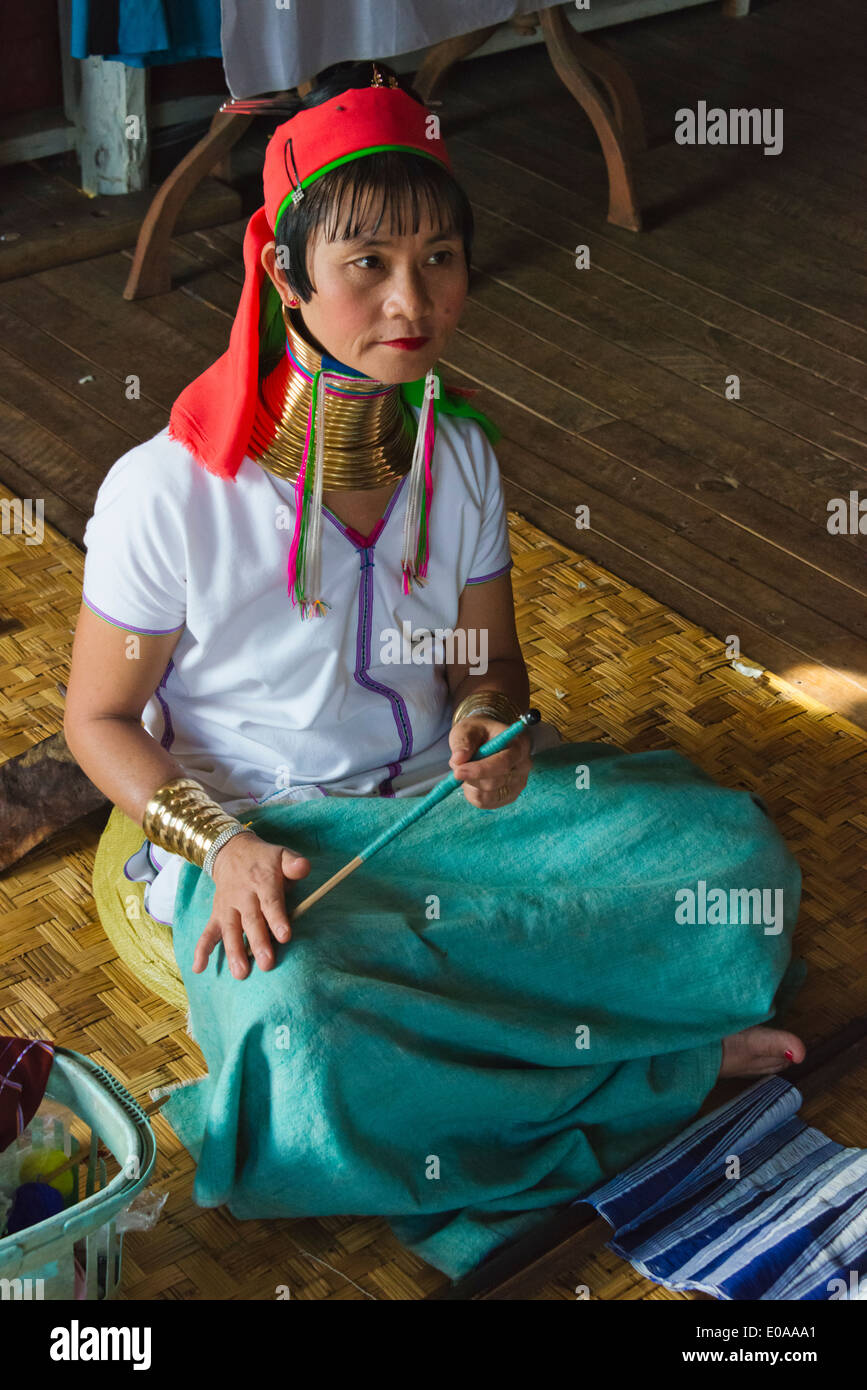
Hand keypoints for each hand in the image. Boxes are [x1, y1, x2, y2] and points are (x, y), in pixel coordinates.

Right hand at [192, 831, 310, 978]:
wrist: (231, 852)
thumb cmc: (264, 860)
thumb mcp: (281, 854)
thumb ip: (294, 864)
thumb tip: (304, 868)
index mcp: (262, 881)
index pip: (270, 901)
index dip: (277, 919)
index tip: (285, 937)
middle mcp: (243, 896)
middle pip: (251, 921)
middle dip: (258, 943)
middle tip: (267, 964)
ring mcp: (227, 907)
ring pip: (230, 930)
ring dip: (234, 952)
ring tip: (240, 973)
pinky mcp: (216, 915)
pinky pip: (207, 932)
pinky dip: (202, 950)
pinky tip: (198, 968)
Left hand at [448, 716, 531, 809]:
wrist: (488, 739)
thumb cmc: (479, 732)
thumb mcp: (467, 729)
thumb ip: (462, 742)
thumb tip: (458, 760)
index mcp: (519, 744)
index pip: (503, 763)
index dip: (480, 770)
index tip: (458, 771)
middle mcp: (523, 766)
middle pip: (494, 782)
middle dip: (470, 778)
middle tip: (456, 767)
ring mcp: (518, 783)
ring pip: (488, 795)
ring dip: (470, 785)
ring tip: (467, 770)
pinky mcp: (509, 796)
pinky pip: (485, 803)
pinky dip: (472, 793)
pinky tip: (472, 780)